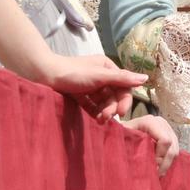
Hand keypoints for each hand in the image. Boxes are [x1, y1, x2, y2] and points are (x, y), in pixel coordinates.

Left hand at [30, 51, 146, 119]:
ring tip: (100, 121)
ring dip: (105, 112)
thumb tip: (146, 78)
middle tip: (108, 118)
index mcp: (107, 68)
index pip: (123, 86)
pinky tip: (96, 120)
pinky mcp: (80, 95)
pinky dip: (95, 112)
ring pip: (104, 102)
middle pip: (114, 95)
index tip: (122, 113)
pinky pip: (92, 105)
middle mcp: (101, 76)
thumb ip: (122, 79)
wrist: (43, 75)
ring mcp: (90, 86)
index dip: (125, 100)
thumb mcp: (100, 76)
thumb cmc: (73, 72)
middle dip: (113, 107)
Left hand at [119, 114, 179, 175]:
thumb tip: (135, 156)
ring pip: (175, 151)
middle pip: (172, 147)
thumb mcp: (121, 136)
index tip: (152, 166)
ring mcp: (168, 130)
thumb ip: (126, 141)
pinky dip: (169, 162)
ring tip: (157, 173)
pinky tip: (160, 169)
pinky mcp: (171, 137)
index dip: (160, 155)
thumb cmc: (120, 134)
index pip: (165, 140)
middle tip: (155, 174)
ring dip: (167, 164)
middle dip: (164, 163)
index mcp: (151, 122)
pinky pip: (175, 152)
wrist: (123, 131)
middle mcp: (162, 124)